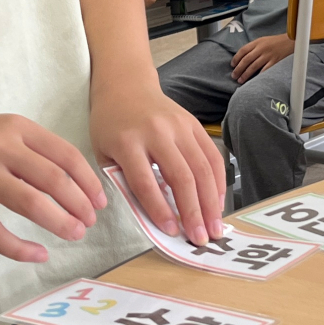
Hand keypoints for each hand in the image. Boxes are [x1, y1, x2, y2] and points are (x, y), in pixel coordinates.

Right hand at [0, 111, 109, 262]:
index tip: (100, 200)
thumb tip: (74, 184)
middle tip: (90, 222)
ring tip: (74, 234)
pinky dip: (22, 249)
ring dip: (60, 223)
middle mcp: (0, 148)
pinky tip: (38, 254)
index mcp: (16, 127)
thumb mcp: (0, 130)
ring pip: (33, 205)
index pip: (66, 155)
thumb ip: (31, 151)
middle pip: (55, 181)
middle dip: (80, 205)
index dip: (88, 181)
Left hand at [91, 76, 226, 243]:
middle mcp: (157, 132)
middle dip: (193, 211)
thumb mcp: (105, 154)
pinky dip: (218, 181)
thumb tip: (151, 217)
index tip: (171, 232)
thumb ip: (123, 183)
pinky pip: (212, 155)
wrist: (126, 86)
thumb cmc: (111, 125)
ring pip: (202, 167)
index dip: (161, 210)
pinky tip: (218, 202)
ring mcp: (180, 126)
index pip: (146, 182)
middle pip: (181, 176)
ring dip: (212, 201)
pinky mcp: (195, 124)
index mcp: (127, 142)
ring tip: (215, 227)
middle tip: (201, 238)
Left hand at [229, 32, 294, 82]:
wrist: (292, 41)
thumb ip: (254, 47)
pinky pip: (265, 70)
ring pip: (253, 66)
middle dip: (238, 69)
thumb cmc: (277, 42)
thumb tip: (243, 57)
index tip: (232, 65)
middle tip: (233, 76)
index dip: (236, 58)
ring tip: (240, 80)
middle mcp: (261, 48)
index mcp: (258, 42)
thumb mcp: (264, 40)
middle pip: (246, 60)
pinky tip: (254, 81)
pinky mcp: (275, 62)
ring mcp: (268, 55)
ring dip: (245, 74)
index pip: (243, 50)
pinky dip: (258, 76)